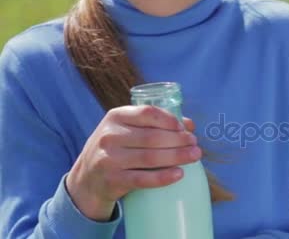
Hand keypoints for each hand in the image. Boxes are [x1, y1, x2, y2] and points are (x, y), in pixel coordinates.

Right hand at [66, 105, 201, 220]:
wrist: (86, 179)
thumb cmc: (116, 148)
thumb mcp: (127, 129)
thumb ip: (154, 124)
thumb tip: (189, 124)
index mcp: (116, 117)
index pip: (147, 113)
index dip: (169, 120)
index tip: (185, 128)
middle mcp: (110, 136)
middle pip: (152, 137)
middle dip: (179, 140)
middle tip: (195, 144)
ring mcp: (109, 159)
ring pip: (150, 158)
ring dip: (177, 157)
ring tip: (195, 156)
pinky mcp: (112, 180)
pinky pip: (142, 179)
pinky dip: (163, 177)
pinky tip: (179, 174)